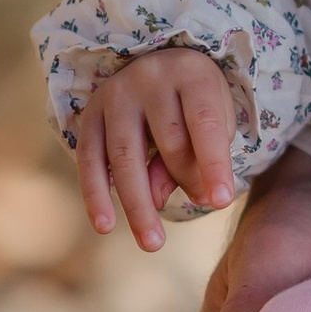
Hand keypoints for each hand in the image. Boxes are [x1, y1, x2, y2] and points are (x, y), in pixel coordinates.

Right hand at [75, 48, 241, 251]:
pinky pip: (88, 160)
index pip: (204, 122)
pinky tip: (105, 225)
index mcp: (191, 74)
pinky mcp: (89, 115)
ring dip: (137, 204)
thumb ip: (193, 157)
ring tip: (152, 242)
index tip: (221, 201)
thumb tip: (158, 200)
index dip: (214, 163)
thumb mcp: (210, 121)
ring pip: (125, 156)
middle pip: (167, 139)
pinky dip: (96, 195)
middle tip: (198, 209)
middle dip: (184, 180)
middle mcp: (150, 78)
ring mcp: (114, 95)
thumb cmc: (194, 104)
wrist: (157, 68)